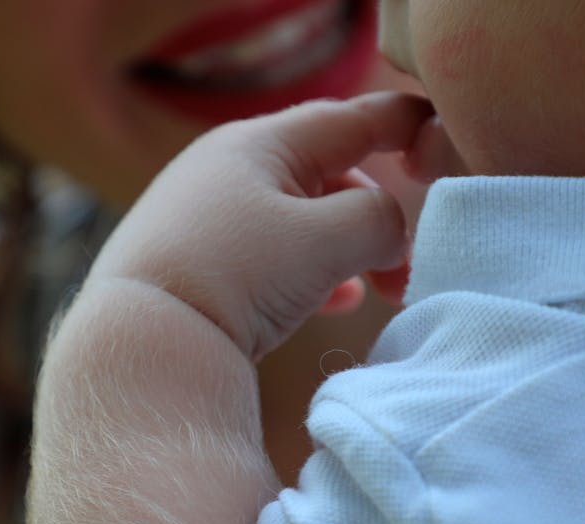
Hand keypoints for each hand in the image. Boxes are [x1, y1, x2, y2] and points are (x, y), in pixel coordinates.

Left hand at [87, 92, 433, 360]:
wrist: (142, 344)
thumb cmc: (237, 276)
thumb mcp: (326, 240)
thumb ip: (380, 220)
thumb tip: (389, 230)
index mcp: (260, 142)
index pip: (350, 119)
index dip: (404, 125)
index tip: (443, 144)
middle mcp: (227, 168)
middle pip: (328, 174)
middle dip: (377, 215)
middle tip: (406, 265)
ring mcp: (207, 216)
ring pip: (301, 219)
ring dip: (347, 250)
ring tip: (375, 290)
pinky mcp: (195, 262)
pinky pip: (271, 255)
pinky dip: (311, 272)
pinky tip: (332, 302)